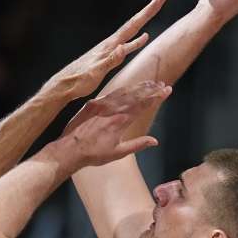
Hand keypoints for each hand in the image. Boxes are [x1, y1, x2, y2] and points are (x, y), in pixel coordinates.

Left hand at [45, 0, 167, 100]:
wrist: (64, 86)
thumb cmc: (78, 81)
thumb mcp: (95, 72)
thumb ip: (110, 60)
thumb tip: (123, 48)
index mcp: (110, 45)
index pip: (134, 24)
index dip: (149, 10)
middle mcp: (111, 43)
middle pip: (134, 22)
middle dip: (149, 10)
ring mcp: (109, 49)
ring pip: (132, 31)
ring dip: (144, 21)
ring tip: (154, 11)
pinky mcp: (108, 56)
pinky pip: (128, 44)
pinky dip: (137, 40)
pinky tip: (143, 39)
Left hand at [52, 80, 170, 168]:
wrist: (70, 149)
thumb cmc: (94, 154)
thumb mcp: (118, 153)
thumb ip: (137, 144)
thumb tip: (154, 141)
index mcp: (121, 121)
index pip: (144, 104)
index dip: (157, 96)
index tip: (168, 90)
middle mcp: (113, 109)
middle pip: (136, 95)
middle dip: (151, 89)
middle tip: (162, 84)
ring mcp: (102, 105)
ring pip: (124, 91)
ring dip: (138, 87)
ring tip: (150, 83)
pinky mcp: (92, 104)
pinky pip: (111, 93)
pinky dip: (122, 89)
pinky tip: (128, 88)